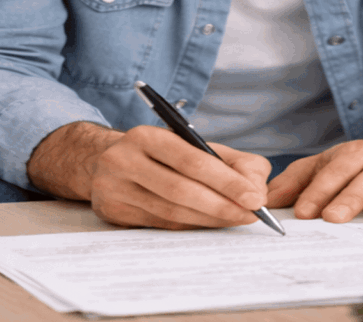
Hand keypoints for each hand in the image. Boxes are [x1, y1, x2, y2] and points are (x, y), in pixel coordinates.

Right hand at [27, 122, 270, 229]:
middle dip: (222, 205)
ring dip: (209, 219)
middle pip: (180, 189)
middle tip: (250, 215)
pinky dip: (192, 226)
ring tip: (237, 220)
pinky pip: (161, 225)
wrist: (105, 161)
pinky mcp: (113, 213)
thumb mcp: (197, 145)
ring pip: (171, 212)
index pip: (193, 161)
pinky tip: (212, 224)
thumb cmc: (163, 154)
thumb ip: (235, 162)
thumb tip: (257, 191)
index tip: (254, 199)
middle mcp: (124, 161)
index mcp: (148, 136)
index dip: (227, 182)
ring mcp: (114, 189)